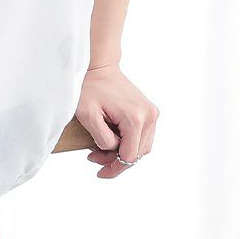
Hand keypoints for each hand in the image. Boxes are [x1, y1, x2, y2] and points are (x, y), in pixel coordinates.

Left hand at [75, 62, 158, 178]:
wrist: (99, 66)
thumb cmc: (90, 87)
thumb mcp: (87, 115)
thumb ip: (102, 138)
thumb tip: (114, 151)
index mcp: (135, 118)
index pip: (129, 157)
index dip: (114, 168)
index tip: (99, 172)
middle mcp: (149, 116)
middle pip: (137, 154)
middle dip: (116, 161)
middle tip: (94, 158)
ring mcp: (152, 113)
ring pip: (142, 147)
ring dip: (123, 152)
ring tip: (101, 149)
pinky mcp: (150, 111)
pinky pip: (143, 136)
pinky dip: (129, 142)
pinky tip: (113, 139)